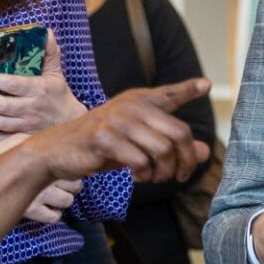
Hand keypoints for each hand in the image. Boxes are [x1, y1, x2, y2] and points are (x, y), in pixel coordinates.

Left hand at [0, 31, 85, 140]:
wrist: (70, 122)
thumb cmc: (59, 95)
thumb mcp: (56, 72)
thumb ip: (49, 52)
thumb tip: (46, 32)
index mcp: (38, 90)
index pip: (11, 84)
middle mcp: (30, 110)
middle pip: (0, 105)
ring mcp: (24, 127)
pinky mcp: (18, 139)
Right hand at [0, 137, 80, 222]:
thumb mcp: (17, 140)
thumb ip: (37, 143)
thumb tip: (55, 142)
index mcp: (43, 157)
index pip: (73, 167)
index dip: (71, 171)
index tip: (63, 172)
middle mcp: (45, 175)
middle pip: (76, 185)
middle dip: (71, 186)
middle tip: (61, 186)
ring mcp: (39, 193)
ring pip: (67, 202)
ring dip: (62, 201)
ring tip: (52, 198)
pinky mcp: (30, 209)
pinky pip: (53, 217)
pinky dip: (52, 214)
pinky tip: (43, 209)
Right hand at [25, 78, 211, 183]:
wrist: (58, 151)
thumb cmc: (101, 148)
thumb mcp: (138, 144)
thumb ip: (170, 146)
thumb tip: (204, 151)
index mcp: (139, 101)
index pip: (169, 94)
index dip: (187, 90)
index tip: (205, 85)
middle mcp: (131, 105)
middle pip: (179, 133)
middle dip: (186, 161)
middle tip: (180, 176)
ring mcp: (117, 120)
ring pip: (163, 151)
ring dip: (164, 172)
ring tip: (155, 177)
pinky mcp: (104, 137)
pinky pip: (140, 162)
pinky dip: (144, 176)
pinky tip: (137, 177)